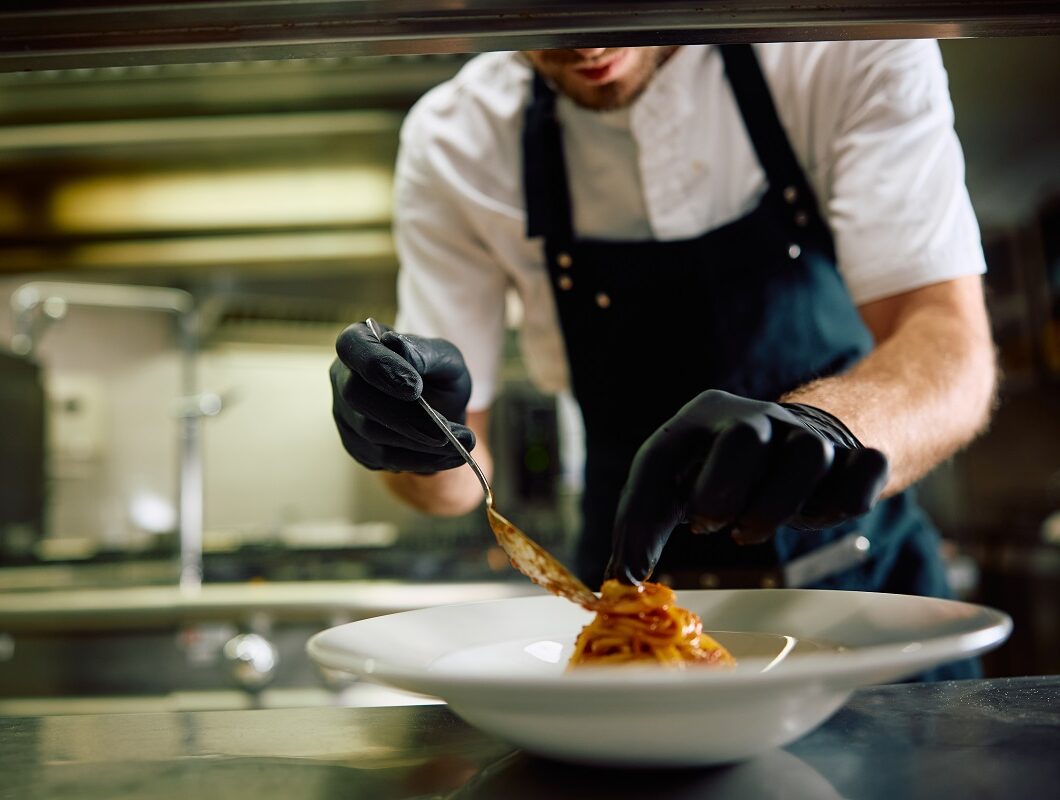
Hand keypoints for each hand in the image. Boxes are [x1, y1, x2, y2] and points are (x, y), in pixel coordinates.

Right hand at [330, 320, 473, 471]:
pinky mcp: (357, 446)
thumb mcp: (444, 358)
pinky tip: (452, 456)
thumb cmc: (438, 374)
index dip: (378, 365)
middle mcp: (343, 377)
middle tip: (443, 430)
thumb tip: (398, 347)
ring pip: (370, 432)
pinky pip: (383, 458)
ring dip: (419, 441)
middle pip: (355, 395)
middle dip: (403, 415)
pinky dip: (421, 459)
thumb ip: (424, 352)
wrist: (442, 409)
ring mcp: (345, 414)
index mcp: (360, 342)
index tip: (415, 387)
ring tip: (462, 441)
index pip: (351, 345)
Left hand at [607, 390, 888, 582]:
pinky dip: (845, 501)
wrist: (790, 436)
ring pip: (809, 454)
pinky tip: (815, 516)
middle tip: (711, 526)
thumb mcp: (670, 487)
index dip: (649, 513)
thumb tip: (619, 584)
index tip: (646, 556)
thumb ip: (641, 531)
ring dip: (778, 505)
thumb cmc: (712, 470)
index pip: (662, 456)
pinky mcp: (852, 455)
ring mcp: (808, 433)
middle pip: (747, 438)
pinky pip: (866, 468)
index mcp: (702, 417)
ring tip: (749, 529)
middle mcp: (757, 416)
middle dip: (724, 490)